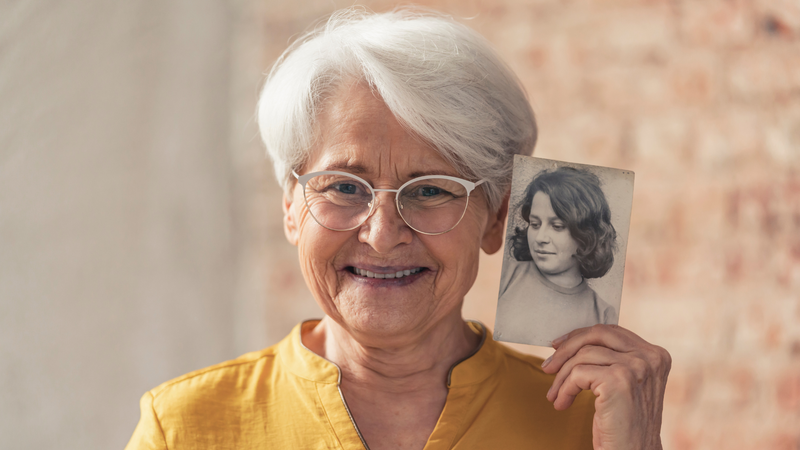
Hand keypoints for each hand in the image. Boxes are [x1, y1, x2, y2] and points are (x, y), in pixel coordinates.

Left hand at [540, 325, 670, 449]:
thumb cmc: (625, 425)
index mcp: (656, 355)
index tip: (559, 346)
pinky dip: (564, 389)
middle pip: (596, 334)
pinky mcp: (618, 381)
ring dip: (562, 377)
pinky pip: (577, 374)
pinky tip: (562, 404)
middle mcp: (649, 357)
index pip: (611, 331)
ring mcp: (635, 367)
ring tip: (555, 395)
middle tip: (548, 367)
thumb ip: (612, 360)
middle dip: (566, 349)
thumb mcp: (625, 385)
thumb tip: (570, 341)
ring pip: (582, 355)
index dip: (581, 335)